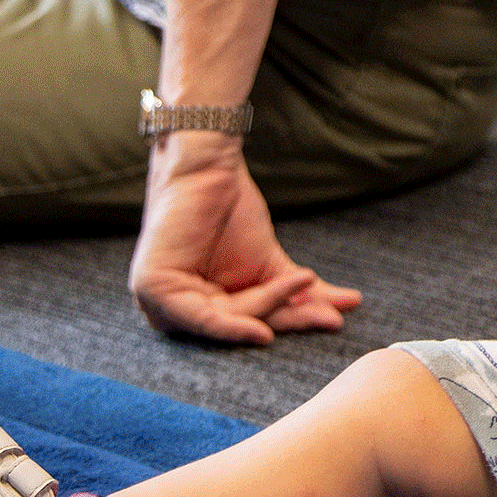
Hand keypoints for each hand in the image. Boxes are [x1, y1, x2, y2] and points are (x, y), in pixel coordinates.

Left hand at [129, 137, 361, 344]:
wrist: (208, 167)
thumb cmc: (231, 212)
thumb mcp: (269, 263)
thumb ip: (294, 293)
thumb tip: (345, 307)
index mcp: (200, 308)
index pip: (253, 321)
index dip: (294, 321)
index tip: (336, 319)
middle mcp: (176, 313)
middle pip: (243, 325)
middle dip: (291, 321)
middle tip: (333, 320)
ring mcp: (158, 304)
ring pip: (228, 323)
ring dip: (271, 311)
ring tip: (312, 294)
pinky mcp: (152, 290)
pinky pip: (202, 319)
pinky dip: (235, 323)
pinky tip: (265, 330)